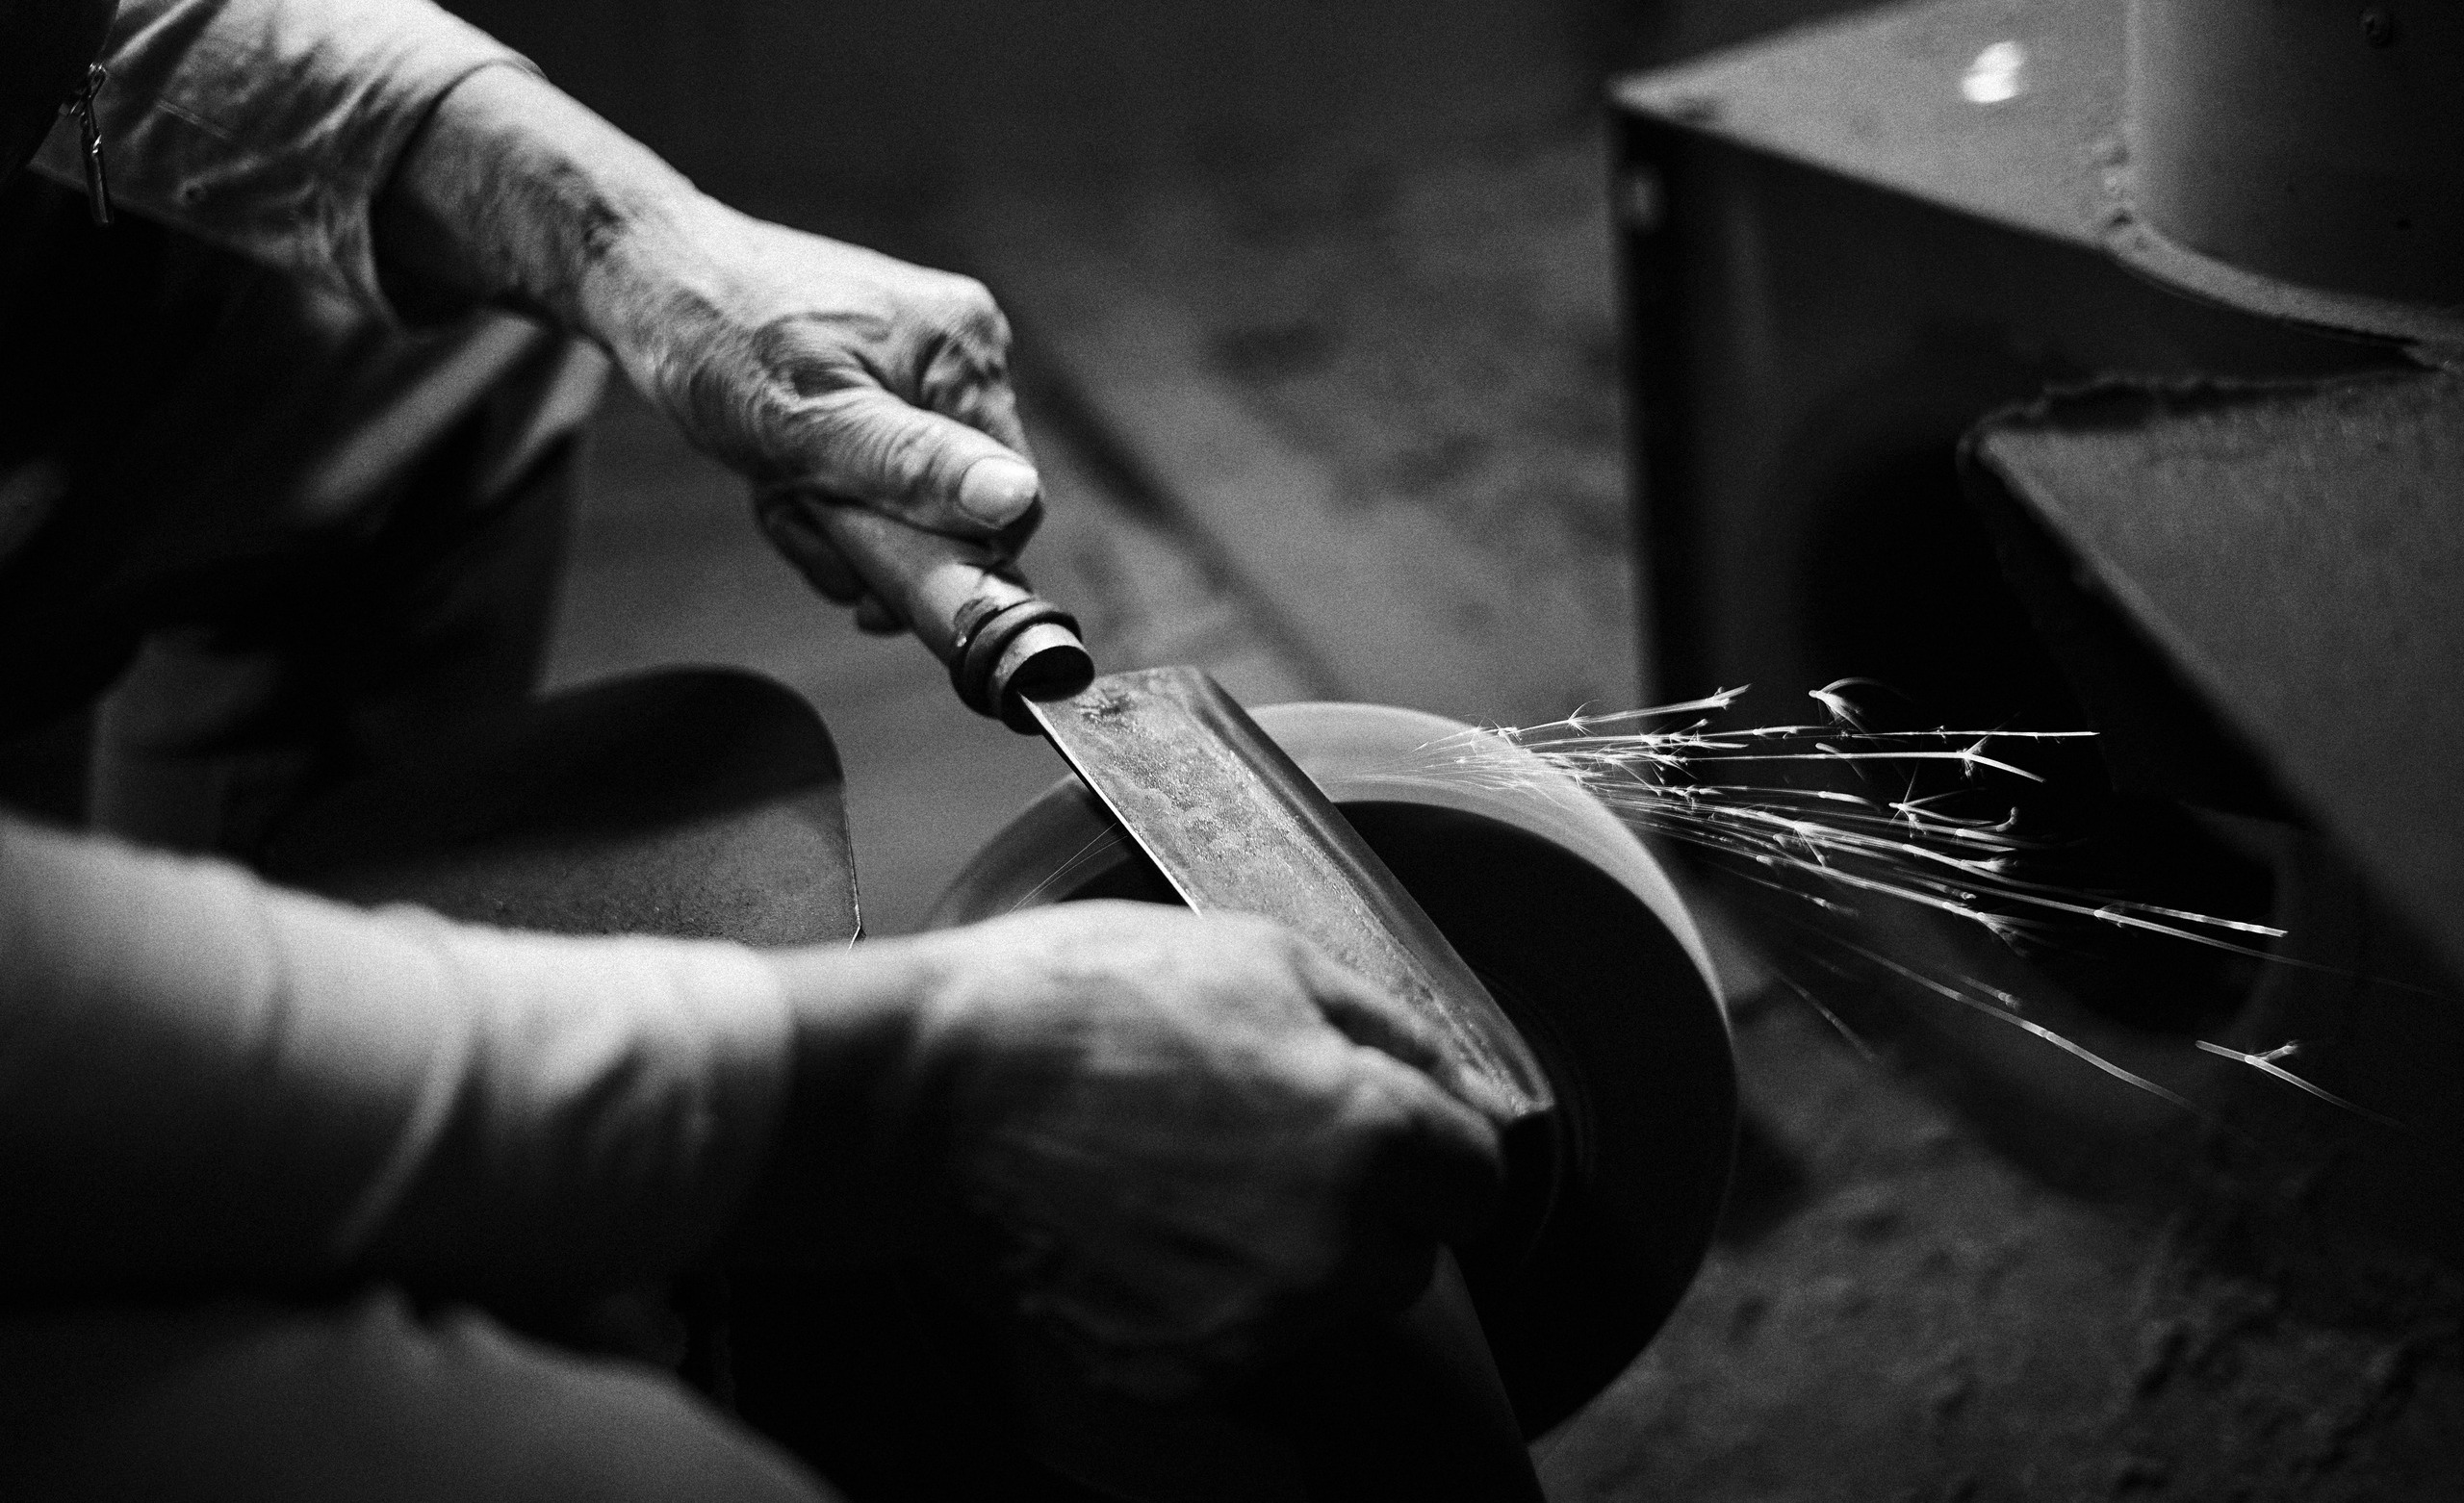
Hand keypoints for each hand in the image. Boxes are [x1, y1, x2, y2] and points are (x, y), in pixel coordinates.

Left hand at [378, 69, 1040, 632]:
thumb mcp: (808, 423)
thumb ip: (914, 465)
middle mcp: (960, 347)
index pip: (1011, 498)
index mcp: (964, 347)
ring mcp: (921, 361)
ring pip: (910, 499)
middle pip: (956, 505)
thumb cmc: (711, 337)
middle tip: (795, 509)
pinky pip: (879, 469)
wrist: (645, 276)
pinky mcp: (884, 376)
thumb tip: (1012, 497)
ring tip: (775, 487)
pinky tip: (779, 474)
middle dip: (871, 533)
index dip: (950, 556)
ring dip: (836, 518)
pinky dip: (826, 490)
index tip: (871, 581)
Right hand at [762, 903, 1504, 1401]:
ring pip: (1328, 1306)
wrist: (926, 1094)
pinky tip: (1147, 1226)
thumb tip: (1462, 1082)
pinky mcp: (1176, 1371)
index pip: (1475, 1179)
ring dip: (1294, 1254)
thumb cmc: (1083, 1000)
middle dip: (1366, 1203)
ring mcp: (1252, 1326)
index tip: (1385, 1122)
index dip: (1432, 1141)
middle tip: (1266, 1135)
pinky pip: (1243, 1346)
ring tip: (1193, 1174)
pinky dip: (1213, 1298)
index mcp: (1368, 1134)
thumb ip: (1387, 1024)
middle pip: (1407, 1254)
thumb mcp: (1258, 955)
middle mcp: (1329, 1249)